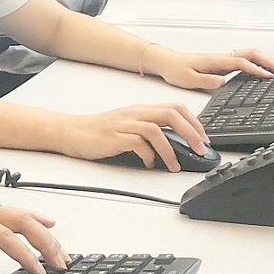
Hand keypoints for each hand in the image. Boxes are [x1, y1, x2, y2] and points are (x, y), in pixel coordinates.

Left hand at [0, 184, 69, 273]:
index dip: (23, 254)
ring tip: (61, 252)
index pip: (2, 235)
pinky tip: (47, 223)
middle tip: (61, 264)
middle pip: (19, 221)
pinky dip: (32, 217)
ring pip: (18, 214)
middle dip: (44, 242)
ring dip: (42, 232)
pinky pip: (11, 210)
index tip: (39, 271)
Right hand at [58, 104, 208, 171]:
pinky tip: (148, 165)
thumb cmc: (98, 131)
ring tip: (175, 166)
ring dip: (171, 150)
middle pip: (171, 114)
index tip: (203, 139)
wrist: (70, 131)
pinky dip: (148, 156)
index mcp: (141, 109)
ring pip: (156, 130)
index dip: (194, 122)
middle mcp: (135, 113)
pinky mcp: (114, 137)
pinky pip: (138, 144)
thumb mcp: (127, 125)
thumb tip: (176, 145)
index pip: (175, 107)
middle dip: (191, 132)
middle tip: (200, 150)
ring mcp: (124, 124)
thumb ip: (149, 130)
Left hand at [141, 46, 273, 91]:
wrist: (166, 62)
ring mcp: (223, 58)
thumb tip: (222, 82)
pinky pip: (245, 58)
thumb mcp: (188, 79)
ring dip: (266, 59)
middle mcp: (222, 57)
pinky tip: (263, 69)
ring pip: (250, 54)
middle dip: (269, 61)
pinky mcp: (223, 62)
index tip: (269, 77)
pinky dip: (258, 61)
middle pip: (251, 53)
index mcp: (215, 61)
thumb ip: (205, 80)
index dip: (256, 69)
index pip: (241, 63)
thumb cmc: (176, 70)